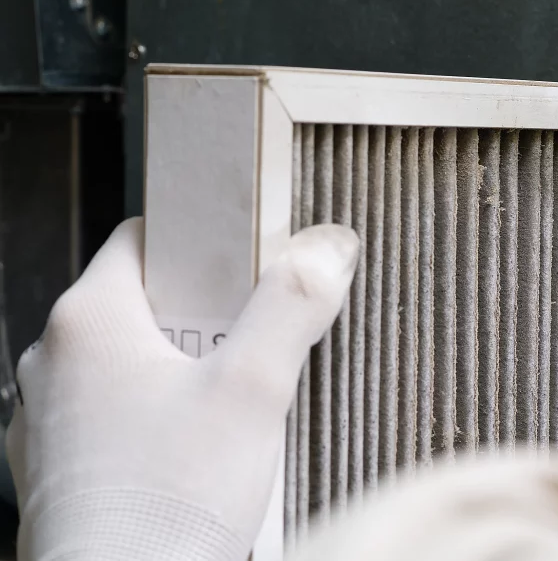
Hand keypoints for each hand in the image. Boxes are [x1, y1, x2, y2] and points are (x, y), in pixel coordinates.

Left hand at [7, 218, 357, 560]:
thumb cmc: (170, 501)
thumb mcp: (253, 388)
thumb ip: (292, 305)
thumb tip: (328, 246)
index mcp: (88, 321)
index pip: (143, 239)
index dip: (202, 243)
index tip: (248, 264)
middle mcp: (52, 362)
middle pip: (142, 304)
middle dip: (206, 316)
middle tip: (257, 342)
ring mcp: (47, 421)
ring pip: (129, 364)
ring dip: (183, 371)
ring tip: (236, 405)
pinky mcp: (59, 471)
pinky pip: (116, 418)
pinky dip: (157, 419)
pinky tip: (199, 453)